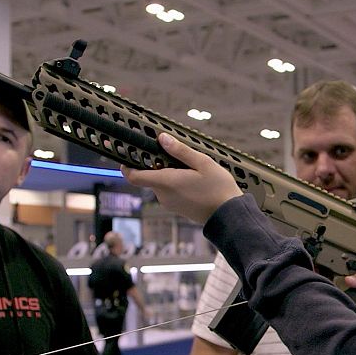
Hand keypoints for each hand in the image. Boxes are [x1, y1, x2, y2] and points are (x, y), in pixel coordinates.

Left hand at [122, 133, 242, 223]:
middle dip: (159, 164)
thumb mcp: (203, 163)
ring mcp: (169, 203)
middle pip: (150, 175)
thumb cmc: (219, 189)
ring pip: (161, 183)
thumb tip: (162, 138)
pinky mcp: (176, 208)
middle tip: (176, 155)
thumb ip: (180, 151)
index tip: (128, 155)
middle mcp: (163, 195)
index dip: (126, 165)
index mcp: (166, 182)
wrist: (229, 216)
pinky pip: (169, 191)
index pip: (133, 176)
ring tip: (191, 168)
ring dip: (170, 173)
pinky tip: (194, 179)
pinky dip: (175, 182)